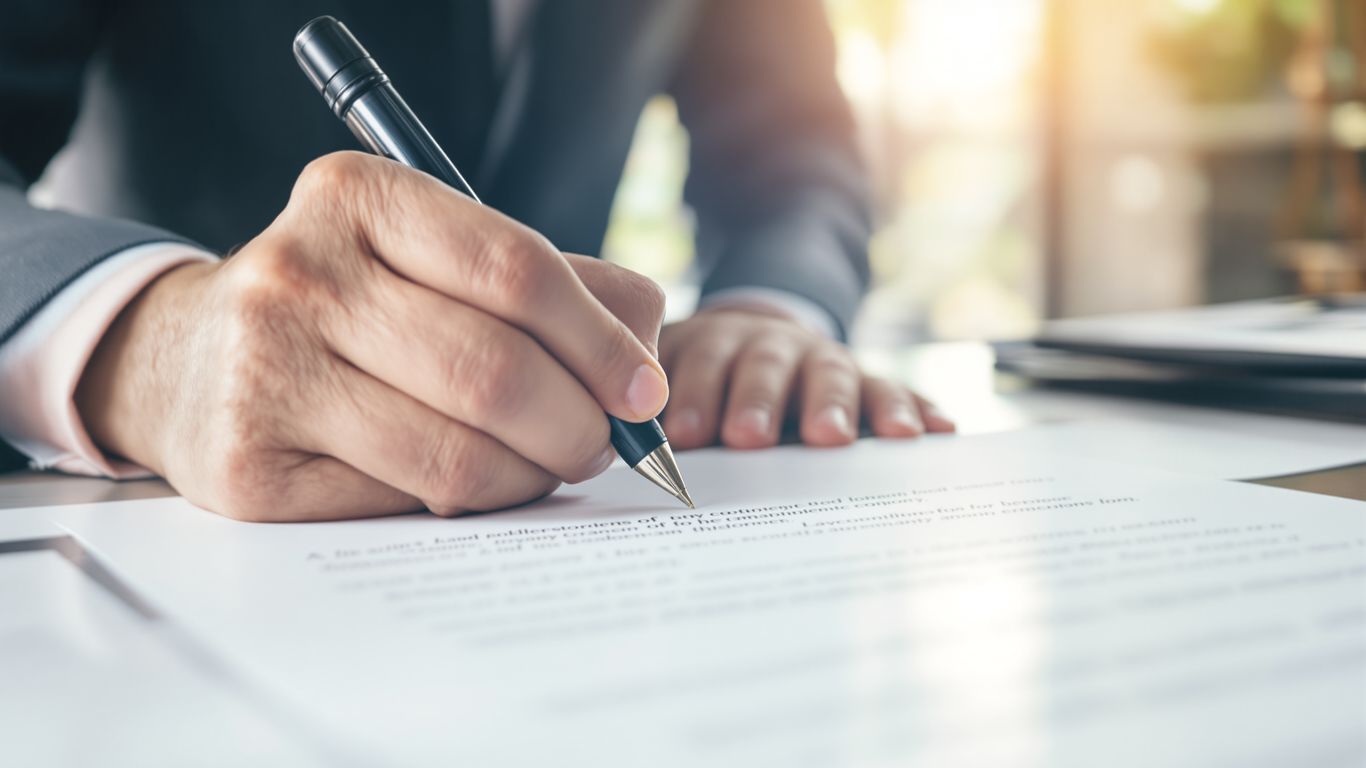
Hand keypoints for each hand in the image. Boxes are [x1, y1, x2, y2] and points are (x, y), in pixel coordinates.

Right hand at [76, 151, 668, 521]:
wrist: (187, 362)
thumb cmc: (347, 308)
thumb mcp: (434, 259)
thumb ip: (551, 284)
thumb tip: (647, 347)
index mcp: (357, 197)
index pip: (517, 270)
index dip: (602, 340)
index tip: (644, 390)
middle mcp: (300, 274)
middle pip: (495, 370)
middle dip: (579, 424)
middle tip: (604, 444)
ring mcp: (265, 372)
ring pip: (459, 452)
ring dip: (533, 474)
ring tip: (546, 463)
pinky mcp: (250, 468)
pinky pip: (409, 502)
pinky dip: (471, 501)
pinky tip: (475, 481)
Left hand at [658, 307, 953, 449]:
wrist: (758, 341)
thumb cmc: (706, 385)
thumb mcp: (674, 383)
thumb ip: (659, 416)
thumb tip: (628, 459)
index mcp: (718, 342)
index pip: (704, 362)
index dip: (694, 395)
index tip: (685, 434)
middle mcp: (773, 345)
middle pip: (767, 366)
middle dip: (758, 400)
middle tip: (749, 437)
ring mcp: (824, 360)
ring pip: (834, 373)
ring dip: (836, 406)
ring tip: (836, 440)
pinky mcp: (869, 382)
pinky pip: (896, 391)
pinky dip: (915, 409)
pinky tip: (936, 430)